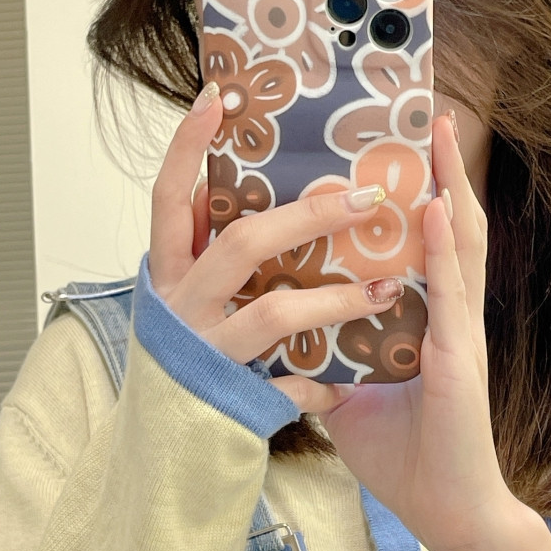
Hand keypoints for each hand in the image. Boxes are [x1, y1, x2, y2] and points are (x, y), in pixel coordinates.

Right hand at [148, 81, 408, 400]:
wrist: (162, 454)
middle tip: (368, 196)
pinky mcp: (232, 400)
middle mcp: (180, 308)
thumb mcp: (181, 295)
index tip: (216, 96)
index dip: (186, 147)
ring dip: (338, 300)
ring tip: (388, 288)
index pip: (167, 197)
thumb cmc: (184, 357)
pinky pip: (289, 384)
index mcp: (166, 274)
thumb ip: (197, 247)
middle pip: (243, 245)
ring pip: (276, 312)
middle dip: (311, 216)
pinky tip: (348, 381)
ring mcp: (206, 354)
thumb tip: (218, 183)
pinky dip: (322, 383)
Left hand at [315, 112, 550, 550]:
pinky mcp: (459, 358)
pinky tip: (437, 207)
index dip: (422, 195)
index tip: (407, 152)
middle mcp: (447, 315)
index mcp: (426, 319)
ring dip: (452, 185)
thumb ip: (325, 363)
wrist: (446, 511)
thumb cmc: (407, 456)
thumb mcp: (351, 396)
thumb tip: (287, 344)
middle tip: (434, 116)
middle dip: (444, 170)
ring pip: (460, 244)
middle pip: (449, 227)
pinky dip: (443, 247)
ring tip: (441, 135)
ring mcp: (458, 332)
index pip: (425, 244)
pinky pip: (451, 292)